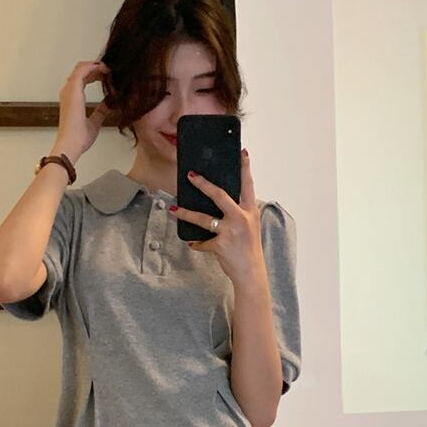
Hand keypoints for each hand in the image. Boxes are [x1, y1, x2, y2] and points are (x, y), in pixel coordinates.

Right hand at [53, 60, 112, 159]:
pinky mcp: (73, 90)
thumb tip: (109, 104)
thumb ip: (100, 112)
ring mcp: (69, 90)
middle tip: (111, 70)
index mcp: (71, 99)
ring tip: (110, 68)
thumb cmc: (79, 138)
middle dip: (97, 68)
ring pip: (82, 68)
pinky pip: (83, 70)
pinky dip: (95, 67)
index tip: (108, 76)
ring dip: (97, 66)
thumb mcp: (94, 122)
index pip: (82, 79)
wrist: (72, 145)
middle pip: (82, 71)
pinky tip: (106, 70)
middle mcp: (68, 92)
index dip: (95, 75)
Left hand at [169, 149, 264, 286]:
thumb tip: (220, 203)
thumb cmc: (249, 249)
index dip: (245, 168)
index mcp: (250, 211)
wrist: (251, 273)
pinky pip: (202, 241)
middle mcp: (241, 218)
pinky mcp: (220, 244)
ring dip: (187, 213)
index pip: (247, 185)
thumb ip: (238, 213)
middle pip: (220, 195)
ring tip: (175, 209)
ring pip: (203, 218)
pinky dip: (197, 243)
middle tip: (191, 175)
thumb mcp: (249, 227)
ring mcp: (230, 231)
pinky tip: (193, 243)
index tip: (242, 153)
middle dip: (203, 184)